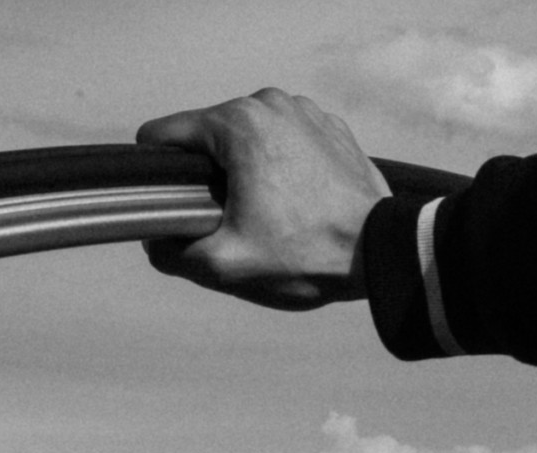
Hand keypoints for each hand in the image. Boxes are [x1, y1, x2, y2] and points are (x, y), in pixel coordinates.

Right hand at [136, 89, 388, 310]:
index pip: (164, 135)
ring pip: (245, 139)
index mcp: (237, 123)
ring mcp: (304, 110)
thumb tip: (155, 241)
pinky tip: (296, 202)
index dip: (159, 177)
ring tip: (269, 214)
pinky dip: (280, 168)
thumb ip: (172, 253)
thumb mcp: (224, 265)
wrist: (381, 251)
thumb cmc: (307, 255)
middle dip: (208, 178)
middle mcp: (268, 102)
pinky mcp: (329, 126)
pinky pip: (284, 141)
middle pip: (207, 137)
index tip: (179, 209)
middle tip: (234, 222)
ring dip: (244, 172)